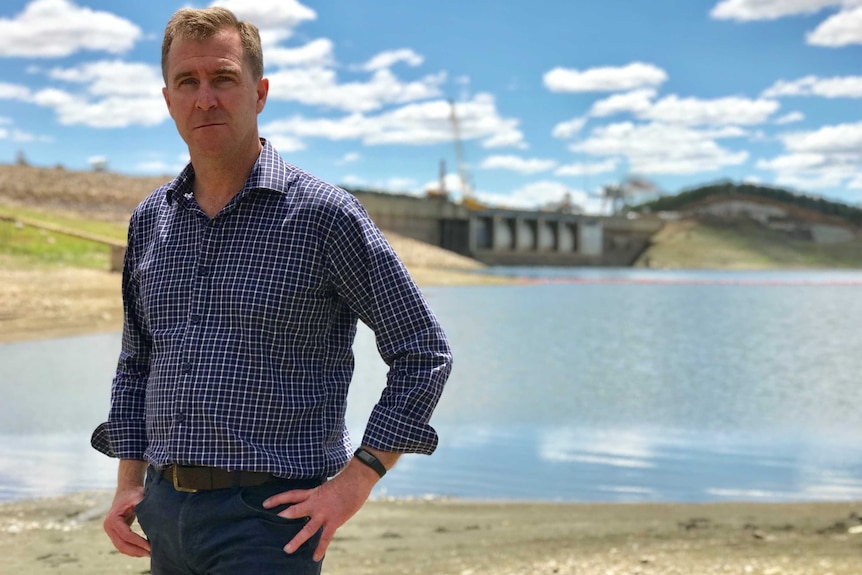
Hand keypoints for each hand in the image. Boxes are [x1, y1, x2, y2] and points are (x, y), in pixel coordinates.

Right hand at [103, 484, 150, 556]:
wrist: (127, 490)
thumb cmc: (134, 493)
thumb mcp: (139, 498)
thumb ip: (143, 507)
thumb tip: (153, 518)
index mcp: (113, 519)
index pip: (126, 535)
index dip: (138, 542)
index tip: (151, 546)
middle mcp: (109, 526)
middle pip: (122, 545)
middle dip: (137, 551)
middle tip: (151, 553)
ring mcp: (110, 531)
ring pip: (121, 547)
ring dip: (134, 552)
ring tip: (149, 554)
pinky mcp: (114, 533)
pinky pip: (122, 545)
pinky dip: (132, 549)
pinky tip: (143, 551)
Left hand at [263, 459, 379, 561]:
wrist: (356, 481)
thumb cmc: (345, 482)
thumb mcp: (327, 487)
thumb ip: (319, 497)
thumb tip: (315, 503)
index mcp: (313, 493)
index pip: (291, 495)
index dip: (278, 499)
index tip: (265, 504)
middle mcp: (315, 503)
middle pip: (295, 511)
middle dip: (284, 516)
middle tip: (271, 523)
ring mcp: (324, 513)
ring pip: (307, 528)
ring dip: (297, 539)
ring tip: (287, 549)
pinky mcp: (334, 521)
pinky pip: (325, 537)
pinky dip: (320, 548)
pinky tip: (315, 557)